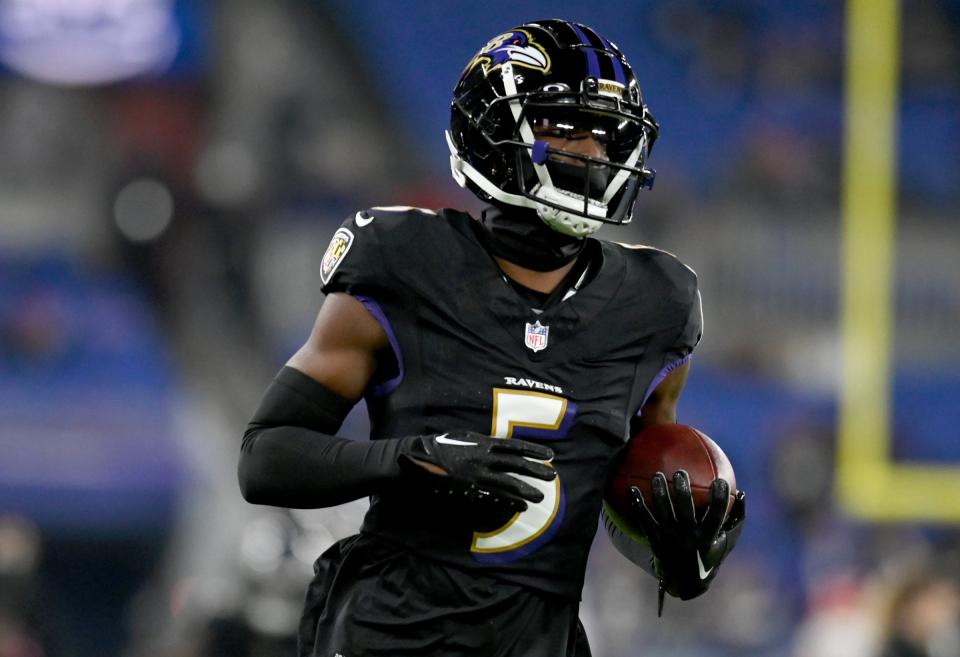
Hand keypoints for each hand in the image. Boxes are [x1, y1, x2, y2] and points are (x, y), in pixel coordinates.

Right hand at [398, 432, 555, 512]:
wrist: (416, 460)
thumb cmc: (438, 446)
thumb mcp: (462, 437)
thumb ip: (482, 443)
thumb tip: (498, 447)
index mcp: (482, 443)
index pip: (514, 447)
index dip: (533, 451)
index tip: (550, 455)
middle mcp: (483, 458)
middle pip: (516, 465)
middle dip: (536, 470)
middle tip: (552, 476)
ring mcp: (477, 476)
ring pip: (508, 483)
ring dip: (526, 490)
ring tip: (541, 496)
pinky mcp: (470, 491)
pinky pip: (494, 497)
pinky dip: (510, 501)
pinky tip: (521, 506)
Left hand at [629, 471, 745, 613]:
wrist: (685, 581)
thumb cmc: (709, 554)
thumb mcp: (727, 542)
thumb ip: (735, 519)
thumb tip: (741, 492)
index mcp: (708, 538)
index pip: (716, 516)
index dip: (719, 499)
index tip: (720, 481)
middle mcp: (688, 539)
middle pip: (685, 510)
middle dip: (683, 490)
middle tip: (680, 473)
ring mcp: (670, 540)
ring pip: (663, 512)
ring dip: (659, 492)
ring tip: (657, 475)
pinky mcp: (655, 540)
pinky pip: (644, 520)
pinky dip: (637, 504)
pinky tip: (631, 489)